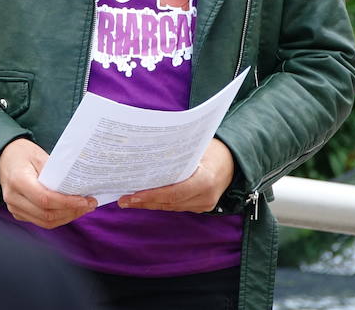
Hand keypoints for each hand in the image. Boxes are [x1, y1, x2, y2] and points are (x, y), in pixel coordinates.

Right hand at [0, 138, 97, 228]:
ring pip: (45, 222)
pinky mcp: (18, 212)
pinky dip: (58, 218)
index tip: (85, 200)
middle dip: (71, 211)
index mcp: (17, 181)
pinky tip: (69, 210)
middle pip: (46, 214)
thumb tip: (76, 188)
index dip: (67, 203)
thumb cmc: (22, 153)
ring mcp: (14, 207)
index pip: (45, 199)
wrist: (3, 156)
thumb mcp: (39, 155)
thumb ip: (55, 173)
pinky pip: (40, 221)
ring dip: (67, 217)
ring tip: (83, 208)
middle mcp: (13, 197)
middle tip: (89, 204)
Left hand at [117, 138, 234, 212]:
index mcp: (206, 181)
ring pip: (171, 207)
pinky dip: (160, 202)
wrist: (232, 161)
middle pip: (169, 203)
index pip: (174, 193)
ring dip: (149, 204)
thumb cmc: (211, 149)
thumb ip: (175, 154)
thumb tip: (144, 153)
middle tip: (122, 199)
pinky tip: (144, 199)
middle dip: (145, 202)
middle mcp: (206, 197)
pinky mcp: (201, 207)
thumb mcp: (195, 147)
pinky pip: (176, 206)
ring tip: (128, 200)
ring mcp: (204, 205)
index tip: (132, 196)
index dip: (152, 196)